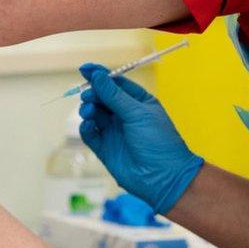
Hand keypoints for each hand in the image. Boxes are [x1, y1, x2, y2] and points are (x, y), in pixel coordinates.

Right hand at [77, 63, 202, 214]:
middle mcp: (124, 115)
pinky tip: (89, 126)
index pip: (115, 83)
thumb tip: (97, 75)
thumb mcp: (137, 114)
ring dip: (88, 109)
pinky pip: (89, 133)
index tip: (85, 69)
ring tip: (90, 112)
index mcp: (137, 102)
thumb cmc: (158, 142)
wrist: (163, 178)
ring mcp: (114, 131)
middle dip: (92, 93)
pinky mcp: (104, 148)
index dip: (100, 75)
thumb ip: (114, 95)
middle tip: (88, 96)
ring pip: (93, 113)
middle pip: (101, 97)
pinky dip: (86, 127)